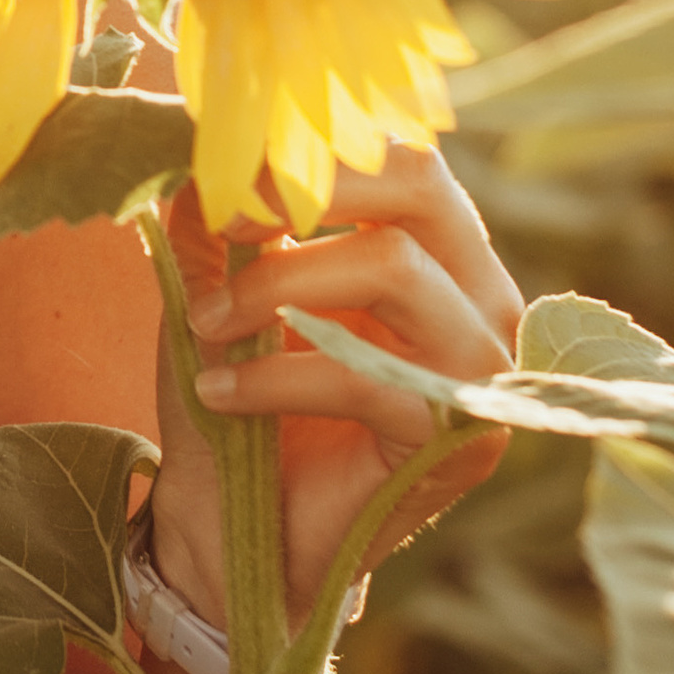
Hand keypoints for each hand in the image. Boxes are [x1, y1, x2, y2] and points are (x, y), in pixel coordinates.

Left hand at [146, 144, 520, 634]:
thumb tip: (192, 142)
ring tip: (208, 322)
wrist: (238, 532)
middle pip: (418, 182)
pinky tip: (218, 394)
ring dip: (277, 285)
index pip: (400, 148)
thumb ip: (216, 219)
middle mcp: (476, 291)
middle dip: (308, 187)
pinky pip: (365, 374)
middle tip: (223, 220)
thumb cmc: (238, 398)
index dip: (309, 143)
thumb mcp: (215, 290)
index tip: (219, 165)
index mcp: (430, 243)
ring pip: (393, 265)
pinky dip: (272, 376)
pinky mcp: (460, 436)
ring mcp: (481, 365)